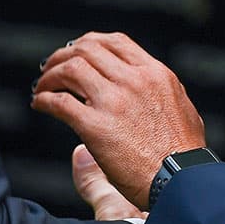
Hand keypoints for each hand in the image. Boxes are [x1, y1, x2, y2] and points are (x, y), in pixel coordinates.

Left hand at [32, 31, 204, 209]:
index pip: (114, 42)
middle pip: (86, 49)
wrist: (182, 181)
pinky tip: (39, 104)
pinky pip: (60, 102)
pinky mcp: (95, 127)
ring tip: (42, 87)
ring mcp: (113, 102)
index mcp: (154, 73)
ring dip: (50, 76)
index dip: (88, 43)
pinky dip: (44, 99)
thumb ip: (161, 91)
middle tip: (51, 68)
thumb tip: (146, 89)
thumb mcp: (182, 106)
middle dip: (63, 55)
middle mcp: (133, 80)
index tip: (76, 52)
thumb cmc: (185, 153)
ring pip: (70, 69)